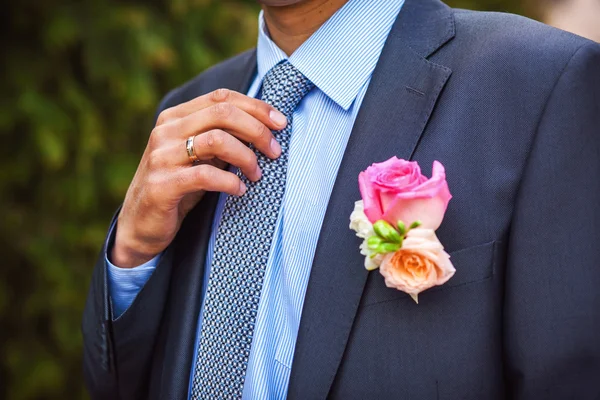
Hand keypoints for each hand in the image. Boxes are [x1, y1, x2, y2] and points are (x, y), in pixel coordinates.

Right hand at [111, 88, 286, 267]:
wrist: (140, 225)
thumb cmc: (178, 187)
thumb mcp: (199, 157)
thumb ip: (221, 138)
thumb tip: (265, 128)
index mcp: (175, 118)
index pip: (221, 98)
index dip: (256, 106)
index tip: (281, 123)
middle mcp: (165, 131)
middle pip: (222, 113)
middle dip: (257, 130)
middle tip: (274, 151)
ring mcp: (161, 157)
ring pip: (217, 140)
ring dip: (246, 157)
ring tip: (256, 174)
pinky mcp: (162, 185)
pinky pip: (205, 176)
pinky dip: (230, 182)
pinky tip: (240, 190)